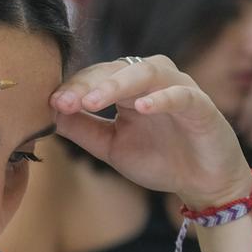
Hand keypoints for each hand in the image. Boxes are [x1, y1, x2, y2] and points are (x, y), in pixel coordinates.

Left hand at [50, 57, 251, 209]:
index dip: (74, 88)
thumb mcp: (111, 147)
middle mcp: (153, 81)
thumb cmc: (159, 159)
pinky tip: (141, 107)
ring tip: (94, 101)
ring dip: (118, 84)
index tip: (51, 104)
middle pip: (116, 69)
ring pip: (147, 73)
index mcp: (129, 88)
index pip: (96, 77)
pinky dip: (161, 98)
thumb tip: (48, 112)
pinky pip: (181, 95)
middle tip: (65, 101)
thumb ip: (82, 129)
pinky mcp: (201, 105)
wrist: (202, 182)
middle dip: (88, 84)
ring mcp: (178, 89)